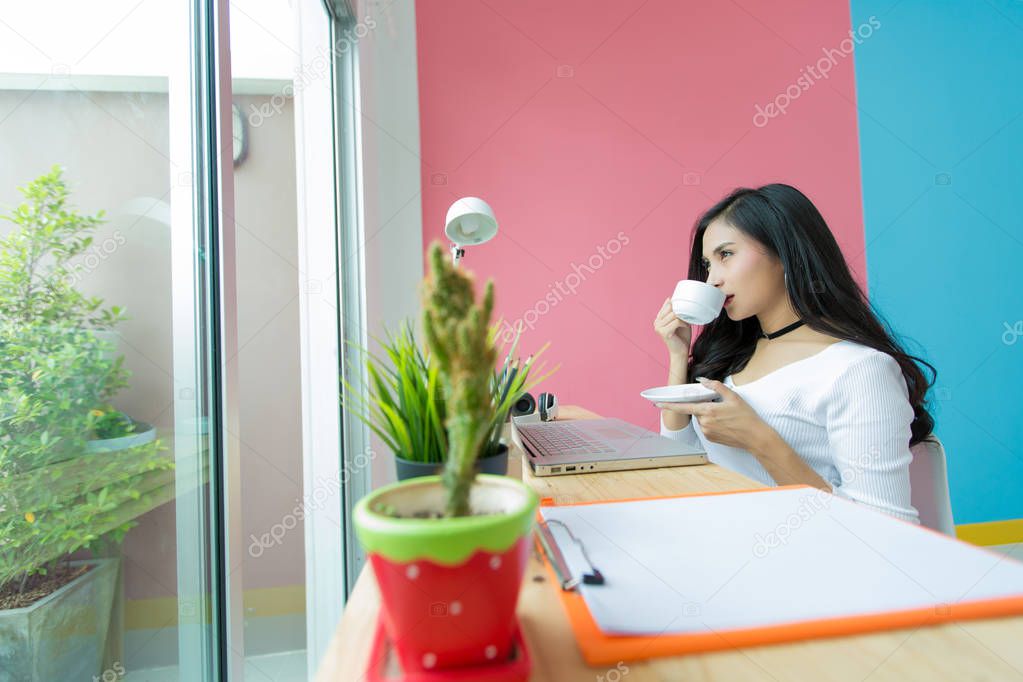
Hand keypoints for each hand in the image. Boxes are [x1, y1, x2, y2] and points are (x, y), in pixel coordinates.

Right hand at [654, 297, 691, 355]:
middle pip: (670, 308)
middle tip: (687, 316)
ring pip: (673, 314)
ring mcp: (658, 327)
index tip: (684, 306)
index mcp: (658, 319)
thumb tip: (674, 299)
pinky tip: (686, 326)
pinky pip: (676, 321)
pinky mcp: (663, 332)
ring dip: (683, 317)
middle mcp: (656, 322)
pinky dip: (683, 323)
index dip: (676, 304)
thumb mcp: (679, 321)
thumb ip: (676, 312)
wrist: (681, 352)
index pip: (667, 305)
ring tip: (686, 322)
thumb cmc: (682, 337)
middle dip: (680, 310)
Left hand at [656, 377, 772, 451]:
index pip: (684, 407)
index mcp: (708, 411)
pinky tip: (725, 424)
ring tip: (725, 417)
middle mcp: (704, 423)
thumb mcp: (733, 397)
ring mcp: (707, 432)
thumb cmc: (746, 416)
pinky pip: (706, 428)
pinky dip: (712, 424)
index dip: (669, 405)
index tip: (657, 403)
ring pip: (702, 419)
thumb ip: (715, 386)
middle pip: (697, 411)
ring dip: (709, 416)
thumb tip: (702, 380)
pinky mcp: (711, 439)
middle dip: (704, 407)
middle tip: (721, 408)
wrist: (755, 437)